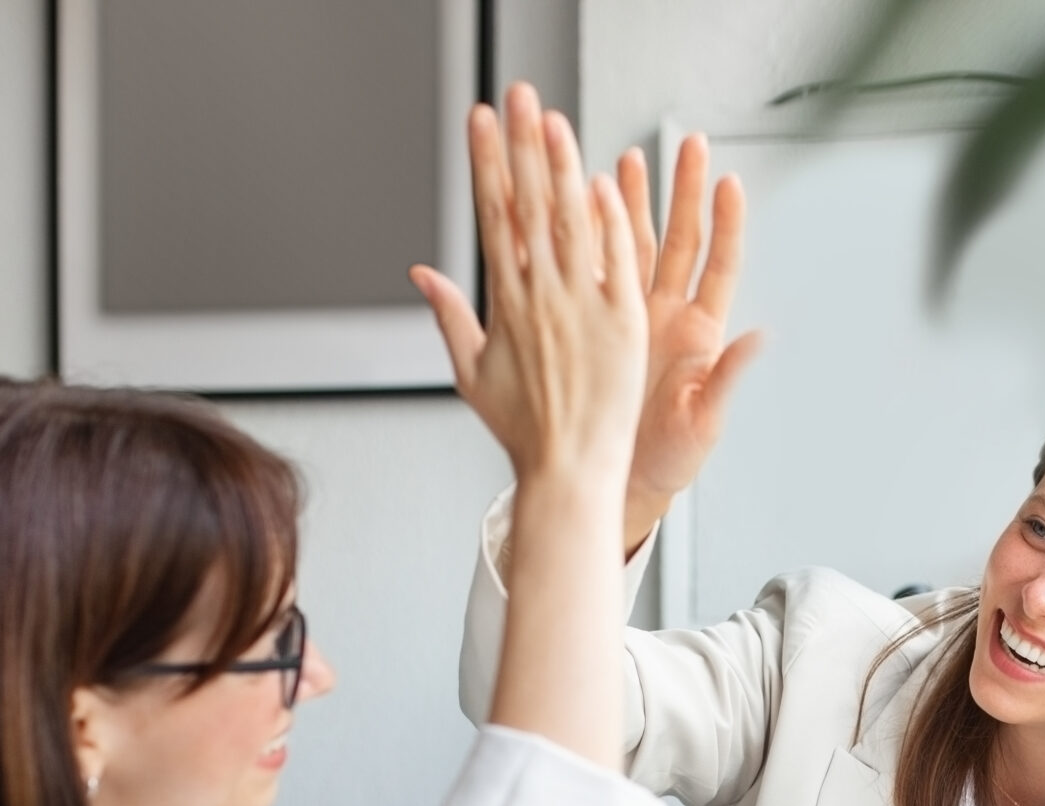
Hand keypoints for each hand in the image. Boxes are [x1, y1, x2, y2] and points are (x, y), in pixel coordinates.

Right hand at [411, 85, 645, 488]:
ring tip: (554, 120)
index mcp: (507, 303)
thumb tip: (422, 275)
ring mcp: (585, 306)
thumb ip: (450, 316)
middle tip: (517, 97)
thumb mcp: (472, 373)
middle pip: (530, 205)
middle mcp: (544, 297)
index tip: (480, 122)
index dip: (487, 163)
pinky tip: (604, 181)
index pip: (494, 216)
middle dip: (522, 145)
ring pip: (573, 221)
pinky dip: (610, 220)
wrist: (569, 469)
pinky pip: (617, 260)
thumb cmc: (524, 431)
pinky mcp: (623, 322)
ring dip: (564, 166)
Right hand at [612, 135, 763, 553]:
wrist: (622, 478)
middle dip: (684, 192)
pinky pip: (597, 271)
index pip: (718, 266)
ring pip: (636, 247)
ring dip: (634, 203)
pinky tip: (582, 202)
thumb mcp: (703, 421)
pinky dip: (593, 237)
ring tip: (628, 160)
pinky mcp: (602, 324)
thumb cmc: (670, 458)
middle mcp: (668, 316)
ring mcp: (634, 316)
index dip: (726, 226)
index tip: (730, 184)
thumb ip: (728, 377)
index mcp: (699, 335)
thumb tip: (760, 338)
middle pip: (681, 241)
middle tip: (689, 146)